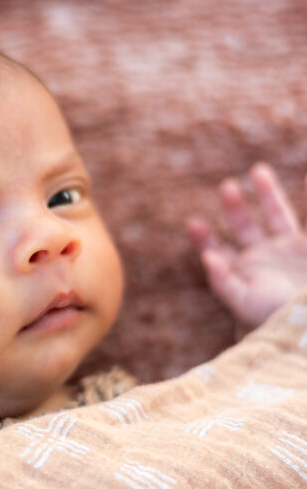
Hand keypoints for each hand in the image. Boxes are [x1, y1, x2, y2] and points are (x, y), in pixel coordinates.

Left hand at [186, 163, 306, 329]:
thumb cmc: (276, 317)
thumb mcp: (245, 304)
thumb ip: (223, 282)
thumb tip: (206, 258)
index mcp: (242, 273)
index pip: (218, 251)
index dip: (204, 238)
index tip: (193, 223)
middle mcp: (263, 259)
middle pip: (244, 226)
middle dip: (234, 207)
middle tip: (227, 187)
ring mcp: (287, 250)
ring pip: (275, 215)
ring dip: (267, 193)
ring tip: (258, 171)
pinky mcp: (305, 246)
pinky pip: (303, 217)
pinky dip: (301, 198)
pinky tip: (300, 179)